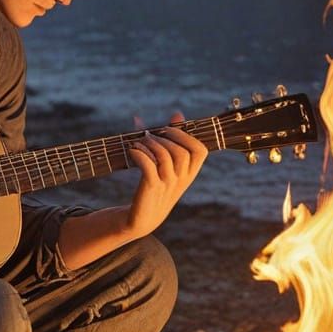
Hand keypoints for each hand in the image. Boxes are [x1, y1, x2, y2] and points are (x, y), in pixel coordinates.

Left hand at [126, 111, 207, 236]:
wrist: (142, 217)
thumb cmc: (155, 186)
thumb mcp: (167, 165)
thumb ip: (173, 139)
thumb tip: (178, 114)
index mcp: (189, 173)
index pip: (200, 151)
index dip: (185, 135)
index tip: (168, 129)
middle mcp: (181, 179)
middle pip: (181, 152)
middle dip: (164, 138)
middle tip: (149, 135)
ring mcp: (167, 185)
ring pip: (164, 157)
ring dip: (150, 144)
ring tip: (138, 142)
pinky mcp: (150, 188)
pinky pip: (148, 166)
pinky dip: (139, 154)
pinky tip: (132, 151)